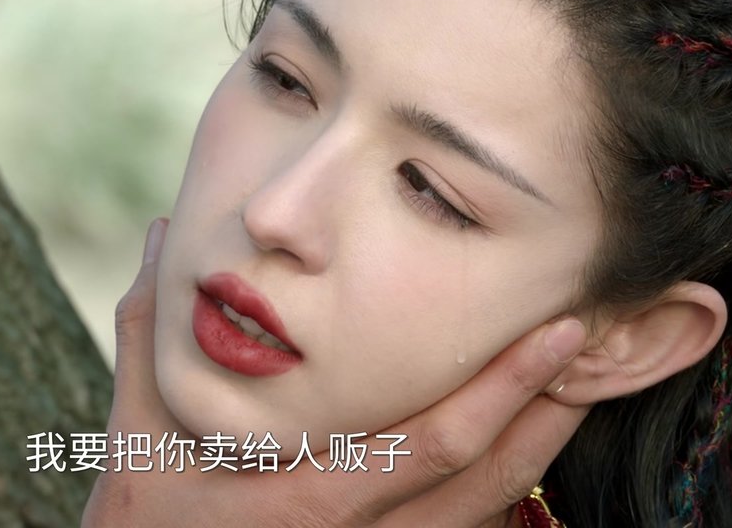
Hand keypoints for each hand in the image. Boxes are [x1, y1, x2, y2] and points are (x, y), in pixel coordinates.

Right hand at [83, 218, 589, 527]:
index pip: (429, 444)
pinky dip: (508, 484)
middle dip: (548, 407)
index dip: (502, 390)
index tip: (552, 331)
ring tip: (583, 380)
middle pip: (484, 477)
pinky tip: (530, 439)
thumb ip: (148, 331)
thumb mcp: (134, 432)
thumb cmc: (143, 518)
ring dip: (541, 445)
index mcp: (307, 499)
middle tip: (597, 341)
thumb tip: (166, 232)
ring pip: (488, 509)